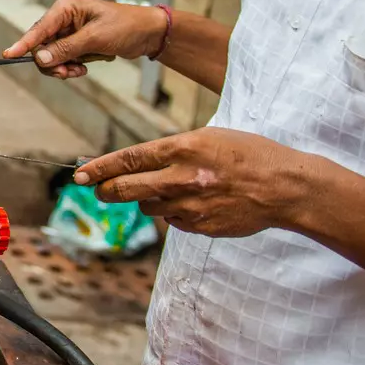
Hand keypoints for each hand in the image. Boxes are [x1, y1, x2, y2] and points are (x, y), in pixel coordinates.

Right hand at [4, 0, 165, 77]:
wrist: (148, 33)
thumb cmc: (125, 27)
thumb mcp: (95, 38)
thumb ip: (66, 48)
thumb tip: (40, 59)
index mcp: (65, 8)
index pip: (39, 28)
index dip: (23, 43)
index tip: (8, 55)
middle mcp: (63, 18)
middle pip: (41, 45)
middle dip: (51, 62)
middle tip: (66, 73)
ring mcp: (69, 31)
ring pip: (51, 55)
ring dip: (61, 67)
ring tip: (78, 71)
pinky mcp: (76, 42)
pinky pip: (62, 58)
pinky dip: (69, 67)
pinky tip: (82, 69)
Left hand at [74, 129, 310, 238]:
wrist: (285, 187)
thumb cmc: (249, 155)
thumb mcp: (209, 138)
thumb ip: (173, 151)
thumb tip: (139, 164)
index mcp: (183, 148)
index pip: (129, 158)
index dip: (100, 168)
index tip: (80, 174)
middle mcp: (181, 178)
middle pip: (126, 188)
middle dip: (106, 190)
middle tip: (98, 190)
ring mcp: (190, 206)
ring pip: (148, 207)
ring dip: (148, 200)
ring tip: (173, 189)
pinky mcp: (199, 226)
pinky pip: (173, 220)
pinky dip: (175, 213)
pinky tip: (197, 203)